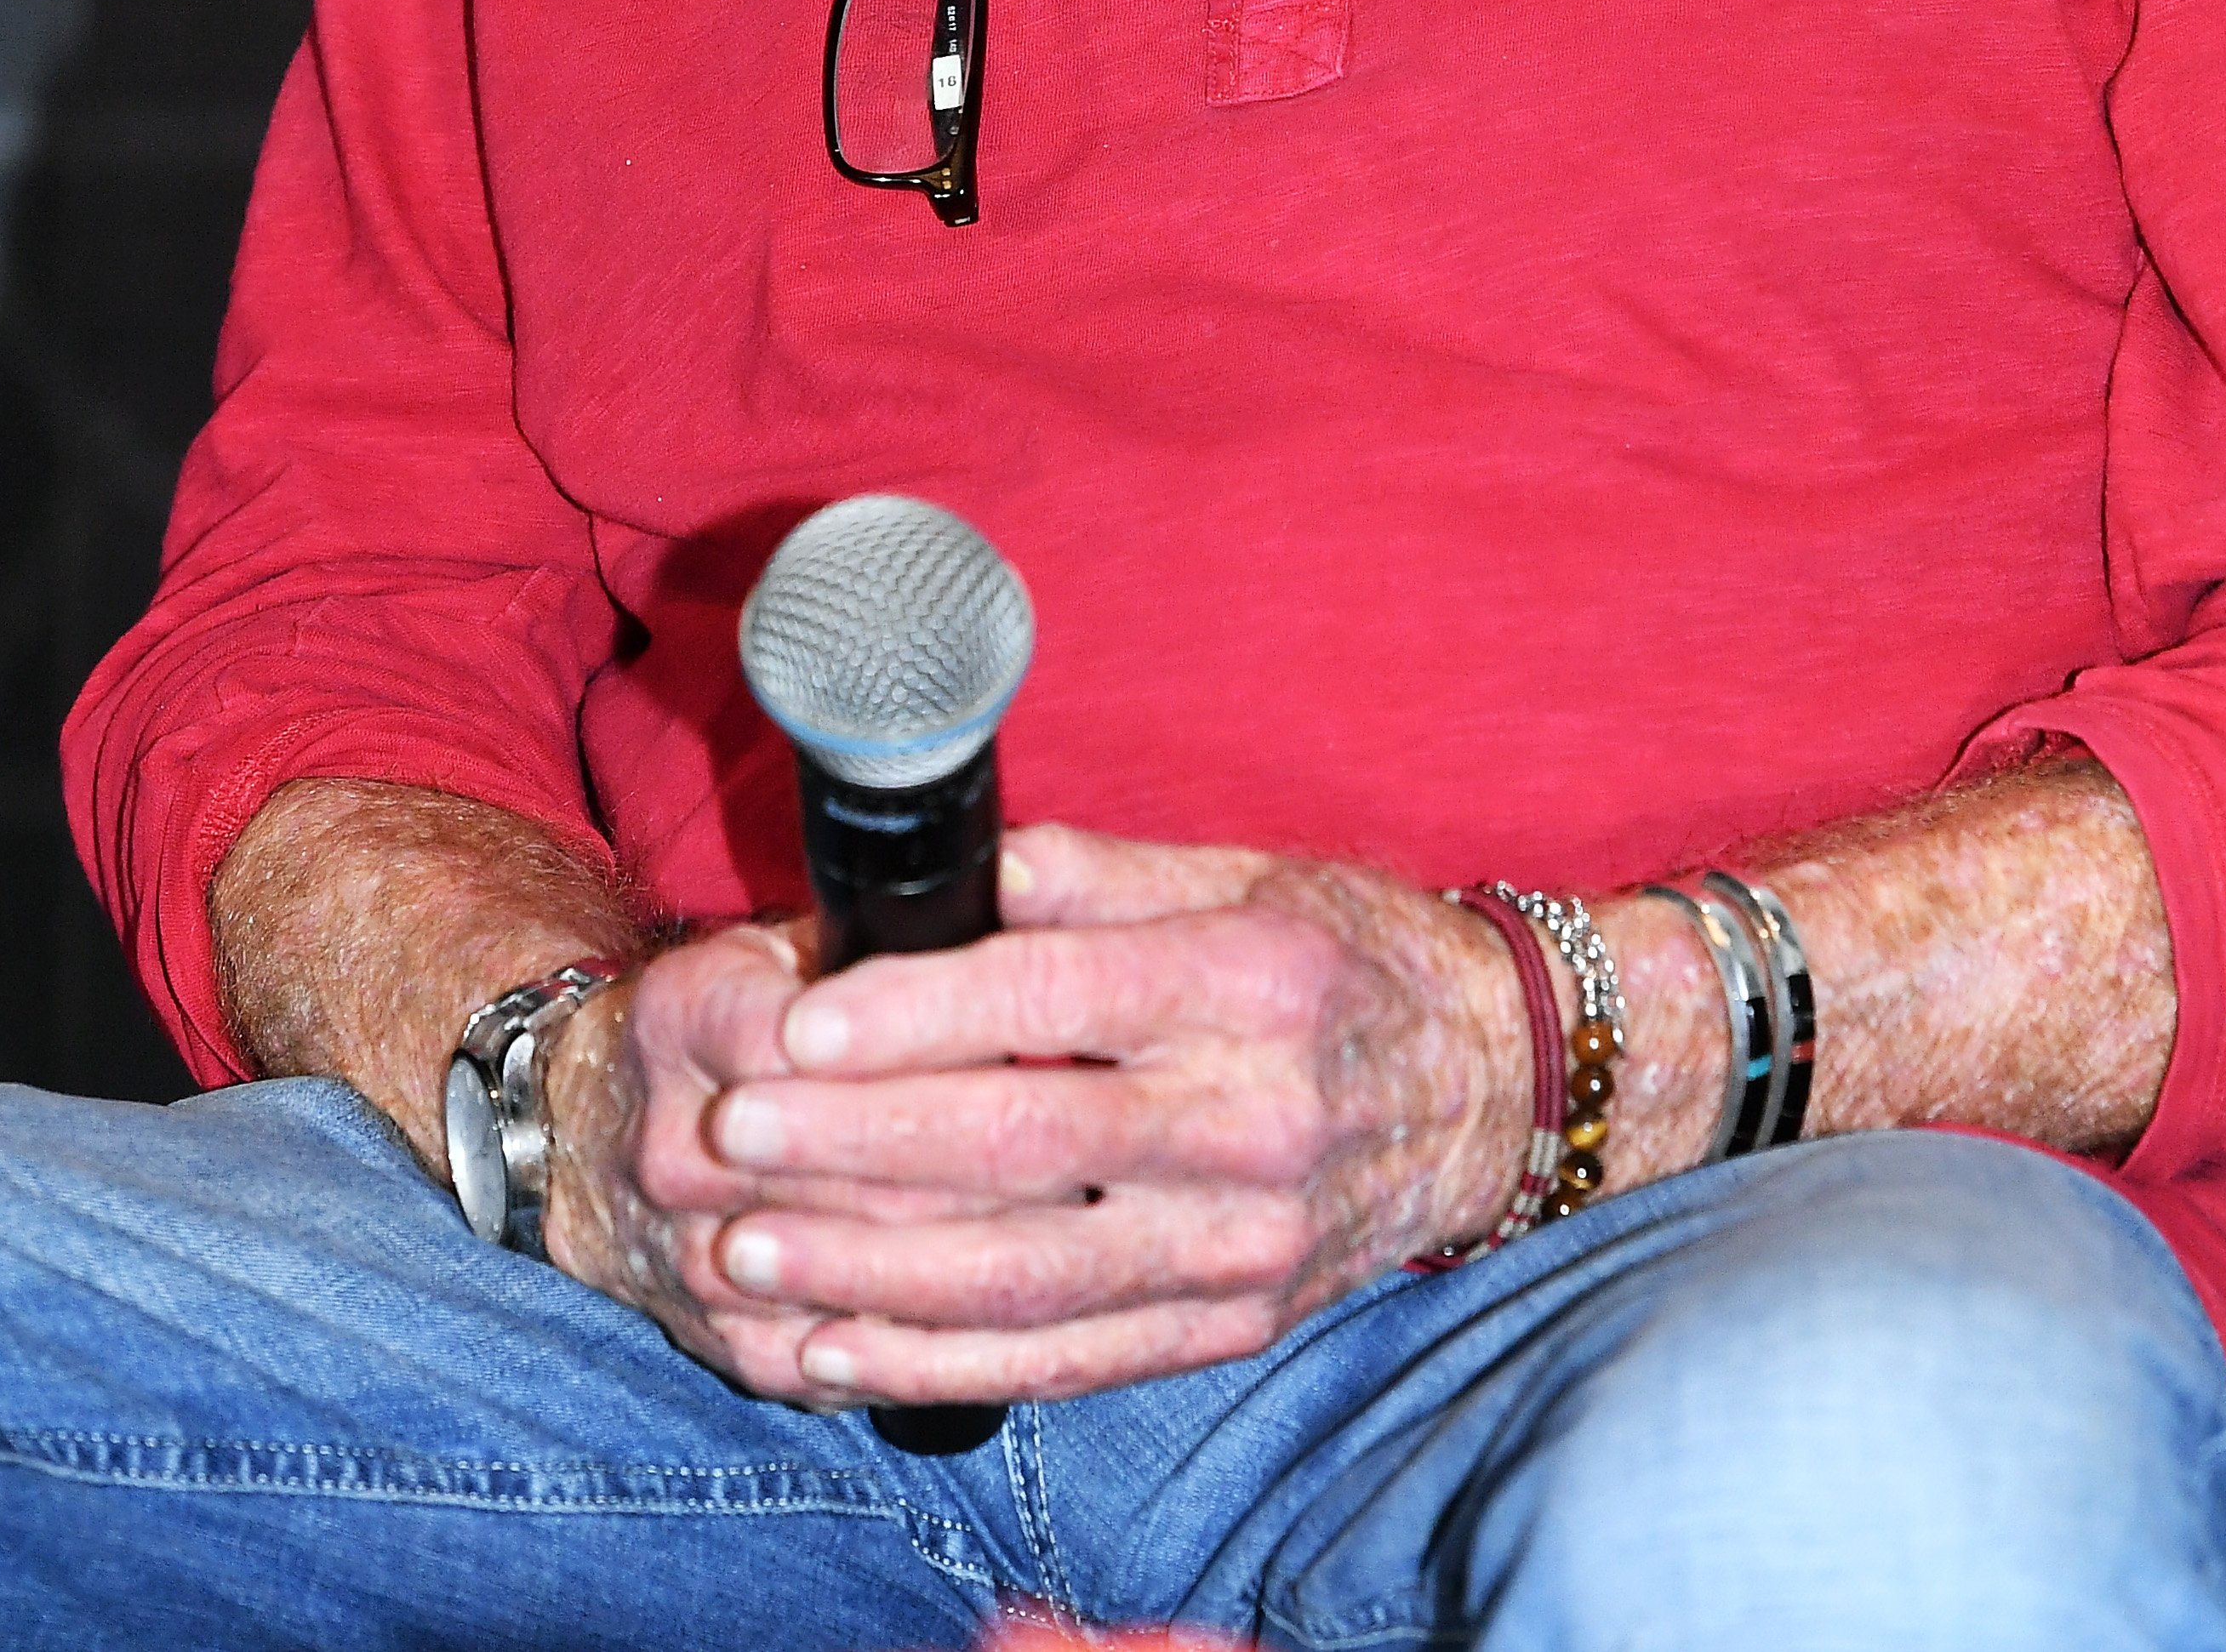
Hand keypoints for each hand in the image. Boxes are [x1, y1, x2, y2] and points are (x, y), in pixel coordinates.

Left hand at [543, 827, 1534, 1406]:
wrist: (1493, 1086)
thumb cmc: (1349, 955)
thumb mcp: (1249, 877)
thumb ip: (1101, 876)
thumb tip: (970, 858)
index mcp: (1248, 981)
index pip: (1055, 1001)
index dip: (919, 1015)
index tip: (802, 1022)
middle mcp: (1250, 1117)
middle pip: (1024, 1145)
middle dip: (859, 1146)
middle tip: (733, 1130)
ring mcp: (1242, 1240)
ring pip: (1028, 1272)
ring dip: (872, 1270)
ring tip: (749, 1245)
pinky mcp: (1229, 1323)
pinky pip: (1064, 1359)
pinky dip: (938, 1366)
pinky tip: (835, 1346)